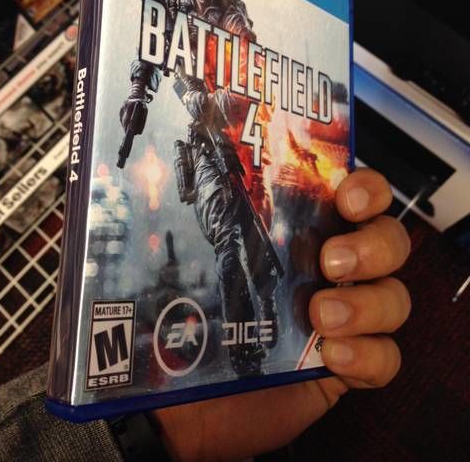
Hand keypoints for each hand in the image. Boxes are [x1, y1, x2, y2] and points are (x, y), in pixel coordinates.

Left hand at [155, 169, 410, 460]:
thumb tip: (188, 180)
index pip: (358, 197)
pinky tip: (334, 357)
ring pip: (395, 298)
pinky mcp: (349, 367)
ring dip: (367, 303)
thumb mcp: (199, 265)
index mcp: (303, 234)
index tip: (347, 200)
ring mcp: (347, 319)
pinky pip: (387, 358)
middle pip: (390, 241)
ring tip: (320, 317)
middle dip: (372, 246)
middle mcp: (334, 270)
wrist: (190, 403)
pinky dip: (369, 355)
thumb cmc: (195, 324)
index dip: (367, 190)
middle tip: (330, 261)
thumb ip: (209, 225)